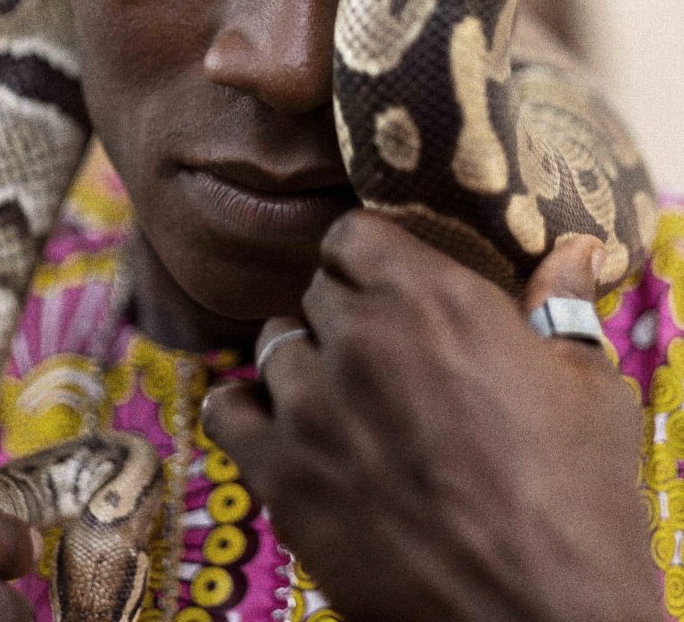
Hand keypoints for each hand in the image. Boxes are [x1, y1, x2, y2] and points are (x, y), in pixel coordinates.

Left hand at [203, 212, 662, 621]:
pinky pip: (228, 411)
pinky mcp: (282, 476)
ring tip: (340, 397)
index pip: (353, 233)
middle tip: (382, 354)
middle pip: (318, 291)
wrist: (539, 617)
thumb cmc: (576, 500)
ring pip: (275, 345)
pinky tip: (281, 426)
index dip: (368, 256)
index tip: (383, 280)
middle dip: (347, 313)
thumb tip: (574, 250)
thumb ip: (561, 306)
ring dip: (305, 362)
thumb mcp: (590, 389)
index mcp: (432, 298)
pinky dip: (248, 410)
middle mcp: (361, 337)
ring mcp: (313, 406)